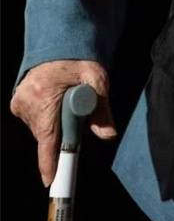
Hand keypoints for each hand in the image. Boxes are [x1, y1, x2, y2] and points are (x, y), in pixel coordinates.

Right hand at [10, 59, 116, 185]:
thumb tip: (108, 134)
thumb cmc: (78, 58)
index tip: (50, 179)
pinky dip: (45, 117)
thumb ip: (102, 108)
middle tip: (76, 113)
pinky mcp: (16, 102)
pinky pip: (33, 121)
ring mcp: (19, 101)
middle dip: (62, 132)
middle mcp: (27, 99)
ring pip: (40, 129)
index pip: (47, 136)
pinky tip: (53, 102)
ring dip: (54, 123)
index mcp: (45, 94)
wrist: (58, 41)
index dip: (49, 160)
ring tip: (64, 101)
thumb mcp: (96, 79)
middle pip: (46, 134)